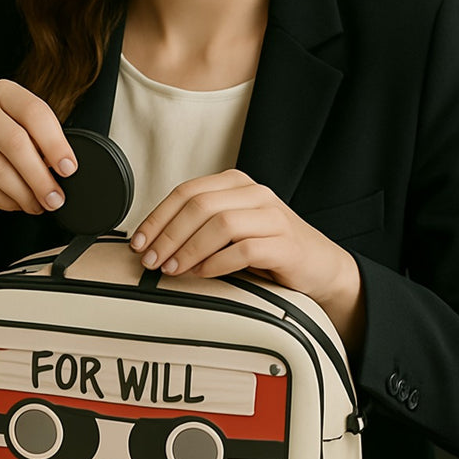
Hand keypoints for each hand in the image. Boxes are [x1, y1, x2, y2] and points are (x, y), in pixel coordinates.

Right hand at [0, 79, 76, 226]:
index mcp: (2, 92)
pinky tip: (15, 204)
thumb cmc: (2, 155)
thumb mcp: (27, 141)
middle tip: (55, 198)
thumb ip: (43, 146)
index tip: (69, 169)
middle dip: (41, 176)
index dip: (55, 143)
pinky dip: (6, 201)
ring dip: (25, 193)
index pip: (33, 110)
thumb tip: (64, 168)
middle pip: (15, 141)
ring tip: (39, 205)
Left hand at [129, 170, 363, 346]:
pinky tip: (202, 274)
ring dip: (189, 249)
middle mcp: (254, 194)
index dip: (157, 217)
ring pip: (220, 224)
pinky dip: (217, 263)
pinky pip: (244, 249)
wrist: (319, 266)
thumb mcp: (231, 230)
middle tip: (151, 260)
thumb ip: (200, 227)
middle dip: (168, 235)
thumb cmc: (268, 250)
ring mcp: (272, 217)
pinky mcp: (284, 244)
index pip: (187, 192)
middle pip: (200, 205)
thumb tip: (152, 243)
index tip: (138, 242)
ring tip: (171, 269)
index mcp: (236, 184)